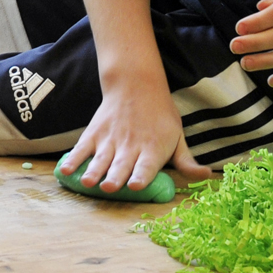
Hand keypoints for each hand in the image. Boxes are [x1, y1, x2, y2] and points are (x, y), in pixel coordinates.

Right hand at [61, 74, 209, 192]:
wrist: (136, 84)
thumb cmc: (160, 116)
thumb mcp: (178, 136)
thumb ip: (186, 160)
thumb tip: (207, 176)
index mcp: (153, 148)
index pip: (146, 166)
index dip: (141, 176)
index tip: (135, 185)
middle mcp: (130, 145)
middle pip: (121, 165)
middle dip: (115, 177)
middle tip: (109, 187)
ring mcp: (110, 139)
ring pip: (100, 159)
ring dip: (93, 171)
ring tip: (87, 182)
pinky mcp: (94, 134)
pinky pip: (81, 149)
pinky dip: (73, 160)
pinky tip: (65, 171)